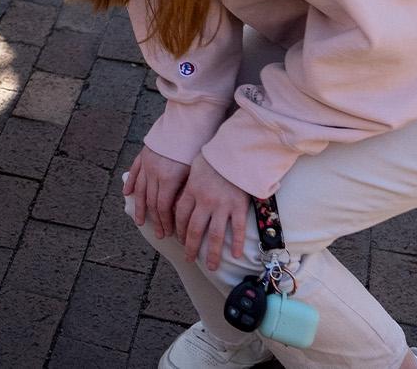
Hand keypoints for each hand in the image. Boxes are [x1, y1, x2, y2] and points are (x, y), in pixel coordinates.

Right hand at [123, 146, 188, 240]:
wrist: (188, 119)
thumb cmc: (197, 145)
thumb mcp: (197, 171)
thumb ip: (188, 191)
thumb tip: (187, 213)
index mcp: (169, 178)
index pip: (164, 208)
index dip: (166, 222)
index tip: (170, 234)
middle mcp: (155, 172)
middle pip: (152, 202)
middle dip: (156, 220)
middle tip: (160, 234)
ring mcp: (147, 163)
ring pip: (140, 190)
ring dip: (141, 208)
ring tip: (140, 221)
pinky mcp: (144, 154)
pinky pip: (135, 172)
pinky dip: (131, 184)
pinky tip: (128, 194)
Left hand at [174, 155, 250, 271]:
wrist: (235, 150)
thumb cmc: (214, 158)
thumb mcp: (194, 170)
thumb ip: (188, 188)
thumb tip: (177, 203)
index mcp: (191, 191)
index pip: (180, 216)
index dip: (178, 230)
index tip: (179, 240)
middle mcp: (204, 201)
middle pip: (194, 230)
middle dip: (191, 247)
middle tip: (189, 259)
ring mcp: (222, 205)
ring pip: (215, 235)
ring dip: (212, 253)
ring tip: (211, 266)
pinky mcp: (239, 206)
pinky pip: (237, 229)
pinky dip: (236, 243)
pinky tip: (236, 255)